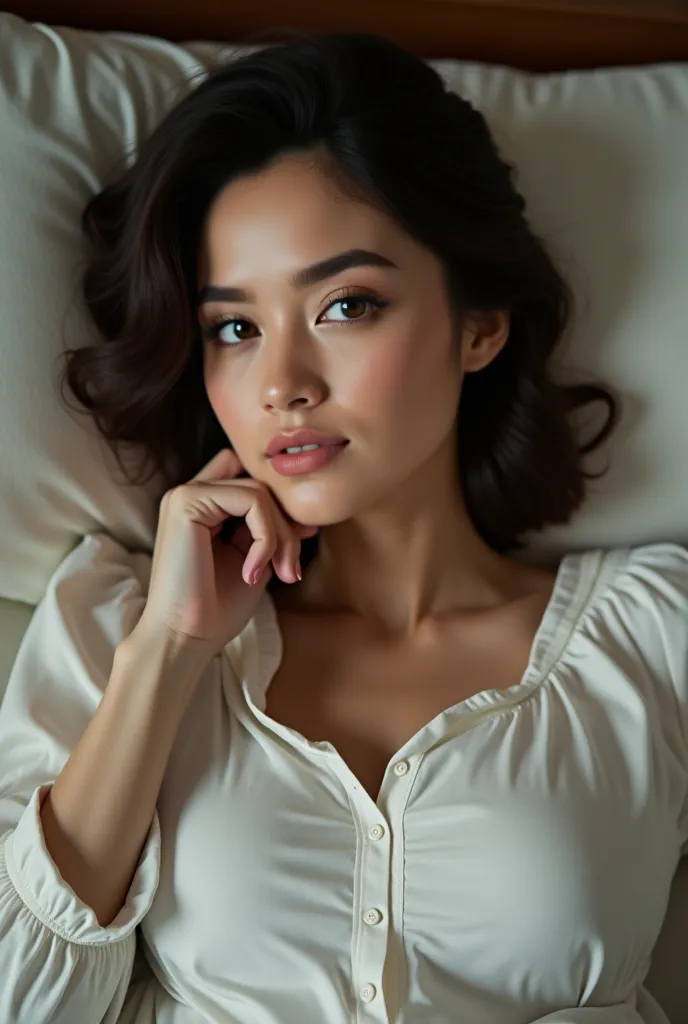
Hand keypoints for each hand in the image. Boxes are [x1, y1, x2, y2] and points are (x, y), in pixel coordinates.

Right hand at [130, 448, 317, 656]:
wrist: (183, 639)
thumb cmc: (215, 610)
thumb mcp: (254, 562)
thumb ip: (270, 534)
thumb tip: (307, 518)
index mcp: (203, 507)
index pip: (251, 479)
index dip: (281, 504)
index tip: (304, 538)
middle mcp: (191, 494)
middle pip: (261, 484)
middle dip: (288, 525)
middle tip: (292, 569)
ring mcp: (186, 495)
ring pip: (259, 491)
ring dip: (281, 535)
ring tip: (281, 573)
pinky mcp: (186, 502)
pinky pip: (251, 500)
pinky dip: (266, 537)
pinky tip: (252, 572)